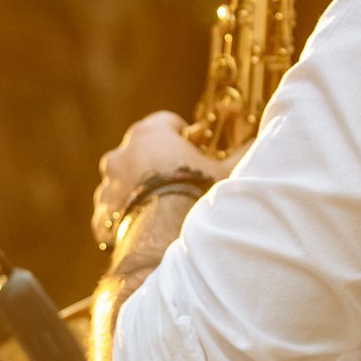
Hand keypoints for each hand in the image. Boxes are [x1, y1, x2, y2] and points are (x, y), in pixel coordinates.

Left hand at [91, 111, 231, 246]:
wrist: (164, 237)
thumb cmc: (196, 194)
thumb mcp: (225, 172)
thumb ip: (240, 154)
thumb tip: (259, 143)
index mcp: (149, 134)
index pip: (166, 123)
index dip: (182, 134)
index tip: (194, 149)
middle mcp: (121, 155)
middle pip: (141, 153)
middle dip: (158, 165)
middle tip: (181, 182)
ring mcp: (107, 186)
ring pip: (124, 184)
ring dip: (141, 193)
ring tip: (165, 212)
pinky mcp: (101, 216)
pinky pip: (115, 215)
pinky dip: (129, 221)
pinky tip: (148, 231)